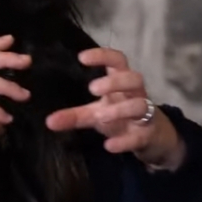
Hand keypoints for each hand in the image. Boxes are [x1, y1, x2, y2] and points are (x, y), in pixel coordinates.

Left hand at [45, 47, 184, 169]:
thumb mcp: (96, 115)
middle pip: (134, 78)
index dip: (103, 56)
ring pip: (140, 105)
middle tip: (92, 89)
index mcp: (123, 83)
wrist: (153, 139)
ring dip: (120, 109)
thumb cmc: (121, 117)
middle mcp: (136, 94)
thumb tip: (49, 122)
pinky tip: (109, 146)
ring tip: (100, 116)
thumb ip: (74, 116)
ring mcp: (145, 114)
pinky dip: (125, 141)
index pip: (118, 61)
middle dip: (115, 82)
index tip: (82, 57)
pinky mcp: (148, 135)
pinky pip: (139, 136)